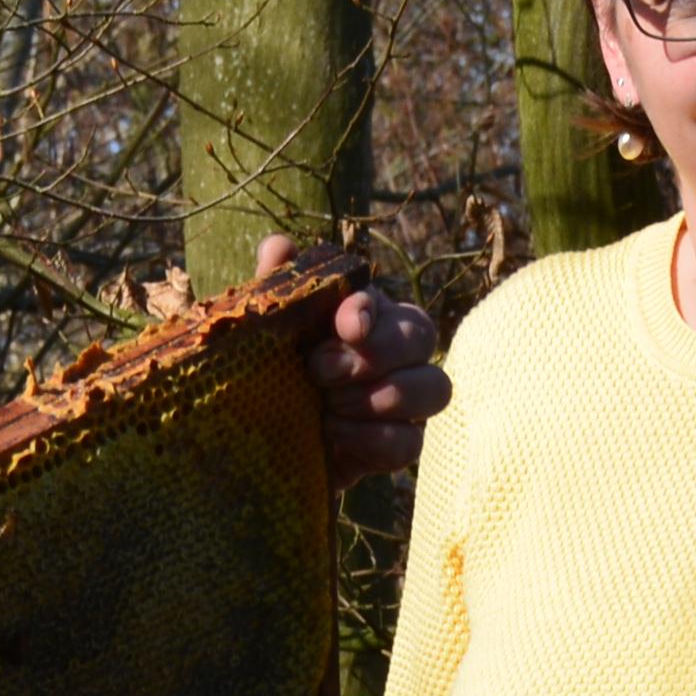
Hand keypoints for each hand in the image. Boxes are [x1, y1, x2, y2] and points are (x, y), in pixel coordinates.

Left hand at [257, 235, 448, 474]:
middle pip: (423, 334)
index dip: (368, 310)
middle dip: (375, 354)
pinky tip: (332, 435)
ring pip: (435, 388)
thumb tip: (279, 247)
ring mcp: (405, 403)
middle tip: (319, 371)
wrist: (260, 443)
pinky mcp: (398, 448)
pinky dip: (372, 438)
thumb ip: (274, 290)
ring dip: (381, 397)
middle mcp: (394, 353)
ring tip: (329, 406)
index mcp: (364, 316)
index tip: (344, 325)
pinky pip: (411, 443)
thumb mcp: (262, 333)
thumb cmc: (268, 376)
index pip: (385, 301)